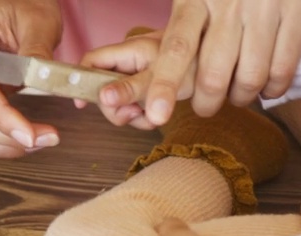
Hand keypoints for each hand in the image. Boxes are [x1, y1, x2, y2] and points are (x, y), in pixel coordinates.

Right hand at [0, 0, 63, 157]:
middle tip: (47, 140)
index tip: (30, 136)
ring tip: (37, 143)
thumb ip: (37, 52)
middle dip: (6, 137)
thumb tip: (44, 83)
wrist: (19, 5)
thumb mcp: (39, 19)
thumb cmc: (25, 5)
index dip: (1, 118)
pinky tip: (20, 142)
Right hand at [79, 31, 193, 130]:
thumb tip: (102, 97)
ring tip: (147, 117)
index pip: (91, 62)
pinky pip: (134, 107)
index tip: (82, 104)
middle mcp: (130, 62)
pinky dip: (142, 118)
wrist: (218, 68)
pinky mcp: (147, 89)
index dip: (81, 81)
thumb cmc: (194, 66)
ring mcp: (138, 77)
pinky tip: (154, 118)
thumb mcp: (158, 79)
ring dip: (130, 116)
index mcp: (128, 51)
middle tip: (131, 115)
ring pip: (118, 101)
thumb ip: (129, 89)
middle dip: (114, 108)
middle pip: (102, 87)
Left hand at [110, 0, 300, 125]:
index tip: (156, 116)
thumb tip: (150, 68)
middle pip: (212, 76)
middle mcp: (228, 4)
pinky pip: (282, 69)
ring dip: (242, 98)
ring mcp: (264, 8)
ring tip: (238, 94)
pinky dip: (274, 88)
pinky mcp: (298, 13)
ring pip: (249, 79)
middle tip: (205, 106)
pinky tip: (268, 86)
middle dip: (206, 103)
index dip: (164, 85)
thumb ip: (178, 24)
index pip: (176, 49)